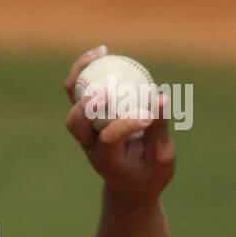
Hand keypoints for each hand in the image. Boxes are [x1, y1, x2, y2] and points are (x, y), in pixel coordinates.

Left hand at [63, 49, 175, 208]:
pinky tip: (103, 52)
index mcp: (105, 161)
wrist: (129, 185)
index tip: (147, 117)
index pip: (108, 139)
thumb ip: (159, 131)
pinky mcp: (89, 118)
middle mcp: (89, 145)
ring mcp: (86, 131)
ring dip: (81, 77)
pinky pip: (80, 90)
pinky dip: (86, 70)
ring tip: (101, 53)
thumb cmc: (149, 175)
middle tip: (105, 91)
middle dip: (85, 107)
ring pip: (73, 101)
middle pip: (75, 124)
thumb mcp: (161, 160)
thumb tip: (162, 97)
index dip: (126, 124)